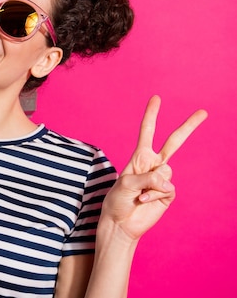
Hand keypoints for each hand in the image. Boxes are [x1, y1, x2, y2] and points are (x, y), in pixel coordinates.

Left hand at [99, 95, 206, 241]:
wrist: (121, 222)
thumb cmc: (117, 200)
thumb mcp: (126, 184)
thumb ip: (147, 177)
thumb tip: (167, 181)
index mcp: (140, 157)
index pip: (147, 132)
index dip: (151, 115)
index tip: (156, 98)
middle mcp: (153, 164)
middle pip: (174, 142)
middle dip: (189, 126)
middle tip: (204, 112)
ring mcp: (162, 179)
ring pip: (166, 172)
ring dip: (150, 185)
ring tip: (138, 194)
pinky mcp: (167, 194)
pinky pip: (166, 188)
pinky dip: (153, 195)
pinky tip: (143, 201)